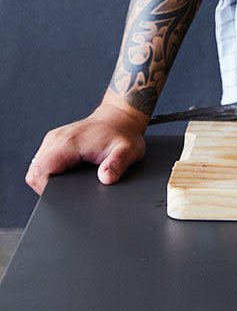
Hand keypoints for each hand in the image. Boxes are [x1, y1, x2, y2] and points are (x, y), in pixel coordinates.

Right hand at [26, 97, 148, 195]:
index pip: (39, 172)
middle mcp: (58, 138)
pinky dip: (51, 171)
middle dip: (46, 185)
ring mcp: (55, 138)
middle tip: (67, 189)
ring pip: (37, 166)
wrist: (120, 117)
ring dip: (48, 177)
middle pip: (35, 171)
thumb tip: (106, 178)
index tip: (61, 194)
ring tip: (69, 180)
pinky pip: (43, 161)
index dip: (45, 189)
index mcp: (69, 142)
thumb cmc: (123, 134)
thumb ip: (117, 165)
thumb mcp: (128, 151)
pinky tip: (67, 173)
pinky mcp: (56, 140)